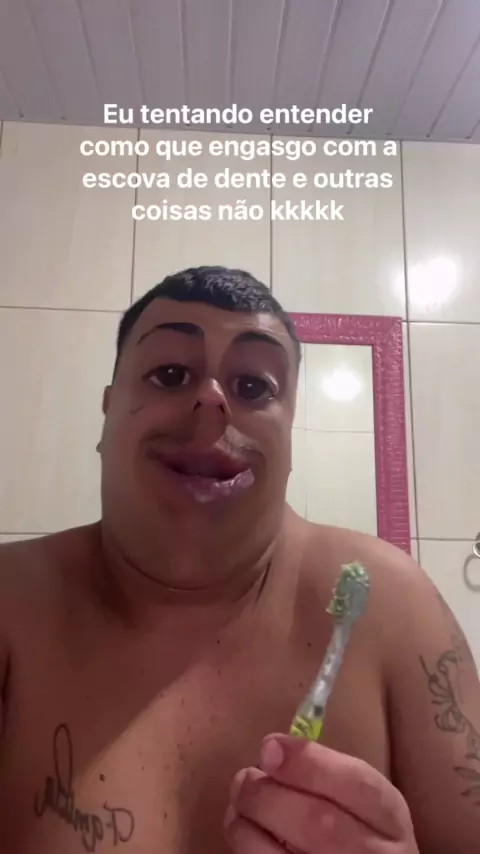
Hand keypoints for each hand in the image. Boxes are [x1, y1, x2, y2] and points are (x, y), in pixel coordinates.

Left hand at [224, 734, 418, 852]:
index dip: (307, 762)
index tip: (268, 747)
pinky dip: (247, 849)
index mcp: (388, 817)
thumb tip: (272, 751)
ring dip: (247, 826)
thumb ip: (327, 775)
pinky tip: (243, 833)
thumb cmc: (359, 834)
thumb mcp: (362, 802)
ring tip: (238, 806)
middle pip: (317, 822)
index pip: (355, 783)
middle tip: (244, 779)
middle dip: (268, 795)